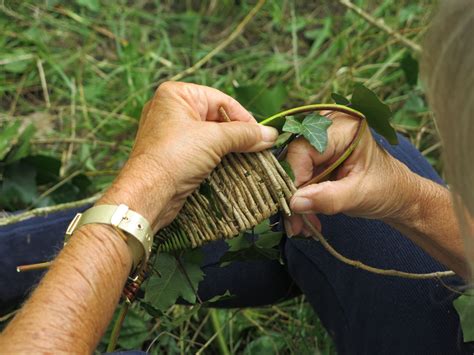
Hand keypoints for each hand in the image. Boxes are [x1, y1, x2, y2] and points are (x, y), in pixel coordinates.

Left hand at [101, 82, 277, 230]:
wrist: (148, 194)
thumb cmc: (174, 157)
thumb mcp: (214, 139)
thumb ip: (245, 134)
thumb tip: (271, 135)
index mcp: (176, 95)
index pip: (222, 100)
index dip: (244, 118)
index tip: (262, 136)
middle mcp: (172, 110)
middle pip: (217, 118)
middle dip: (238, 134)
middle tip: (259, 148)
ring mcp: (172, 133)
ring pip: (211, 135)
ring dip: (230, 147)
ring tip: (250, 158)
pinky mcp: (175, 154)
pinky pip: (203, 150)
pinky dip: (219, 157)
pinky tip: (233, 166)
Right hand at [284, 111, 417, 236]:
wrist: (398, 196)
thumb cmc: (387, 189)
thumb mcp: (359, 195)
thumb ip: (328, 198)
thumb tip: (295, 202)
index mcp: (344, 127)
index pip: (303, 148)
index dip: (294, 178)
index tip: (294, 207)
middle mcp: (327, 126)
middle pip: (293, 158)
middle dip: (292, 193)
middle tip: (295, 225)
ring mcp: (319, 140)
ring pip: (291, 170)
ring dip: (294, 200)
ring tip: (301, 227)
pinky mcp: (315, 155)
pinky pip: (297, 176)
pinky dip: (300, 198)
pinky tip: (306, 217)